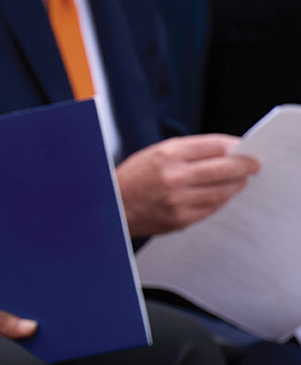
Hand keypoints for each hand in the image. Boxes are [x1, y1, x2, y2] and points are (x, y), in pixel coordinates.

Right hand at [118, 135, 258, 237]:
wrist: (110, 207)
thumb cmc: (132, 178)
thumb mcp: (154, 153)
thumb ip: (188, 152)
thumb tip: (224, 152)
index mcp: (167, 155)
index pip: (213, 145)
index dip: (234, 146)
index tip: (244, 148)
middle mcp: (174, 176)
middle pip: (225, 168)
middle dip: (245, 166)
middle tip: (254, 165)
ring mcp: (179, 200)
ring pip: (222, 191)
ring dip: (236, 185)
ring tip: (240, 181)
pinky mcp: (181, 218)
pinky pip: (212, 208)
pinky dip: (220, 200)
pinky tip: (222, 195)